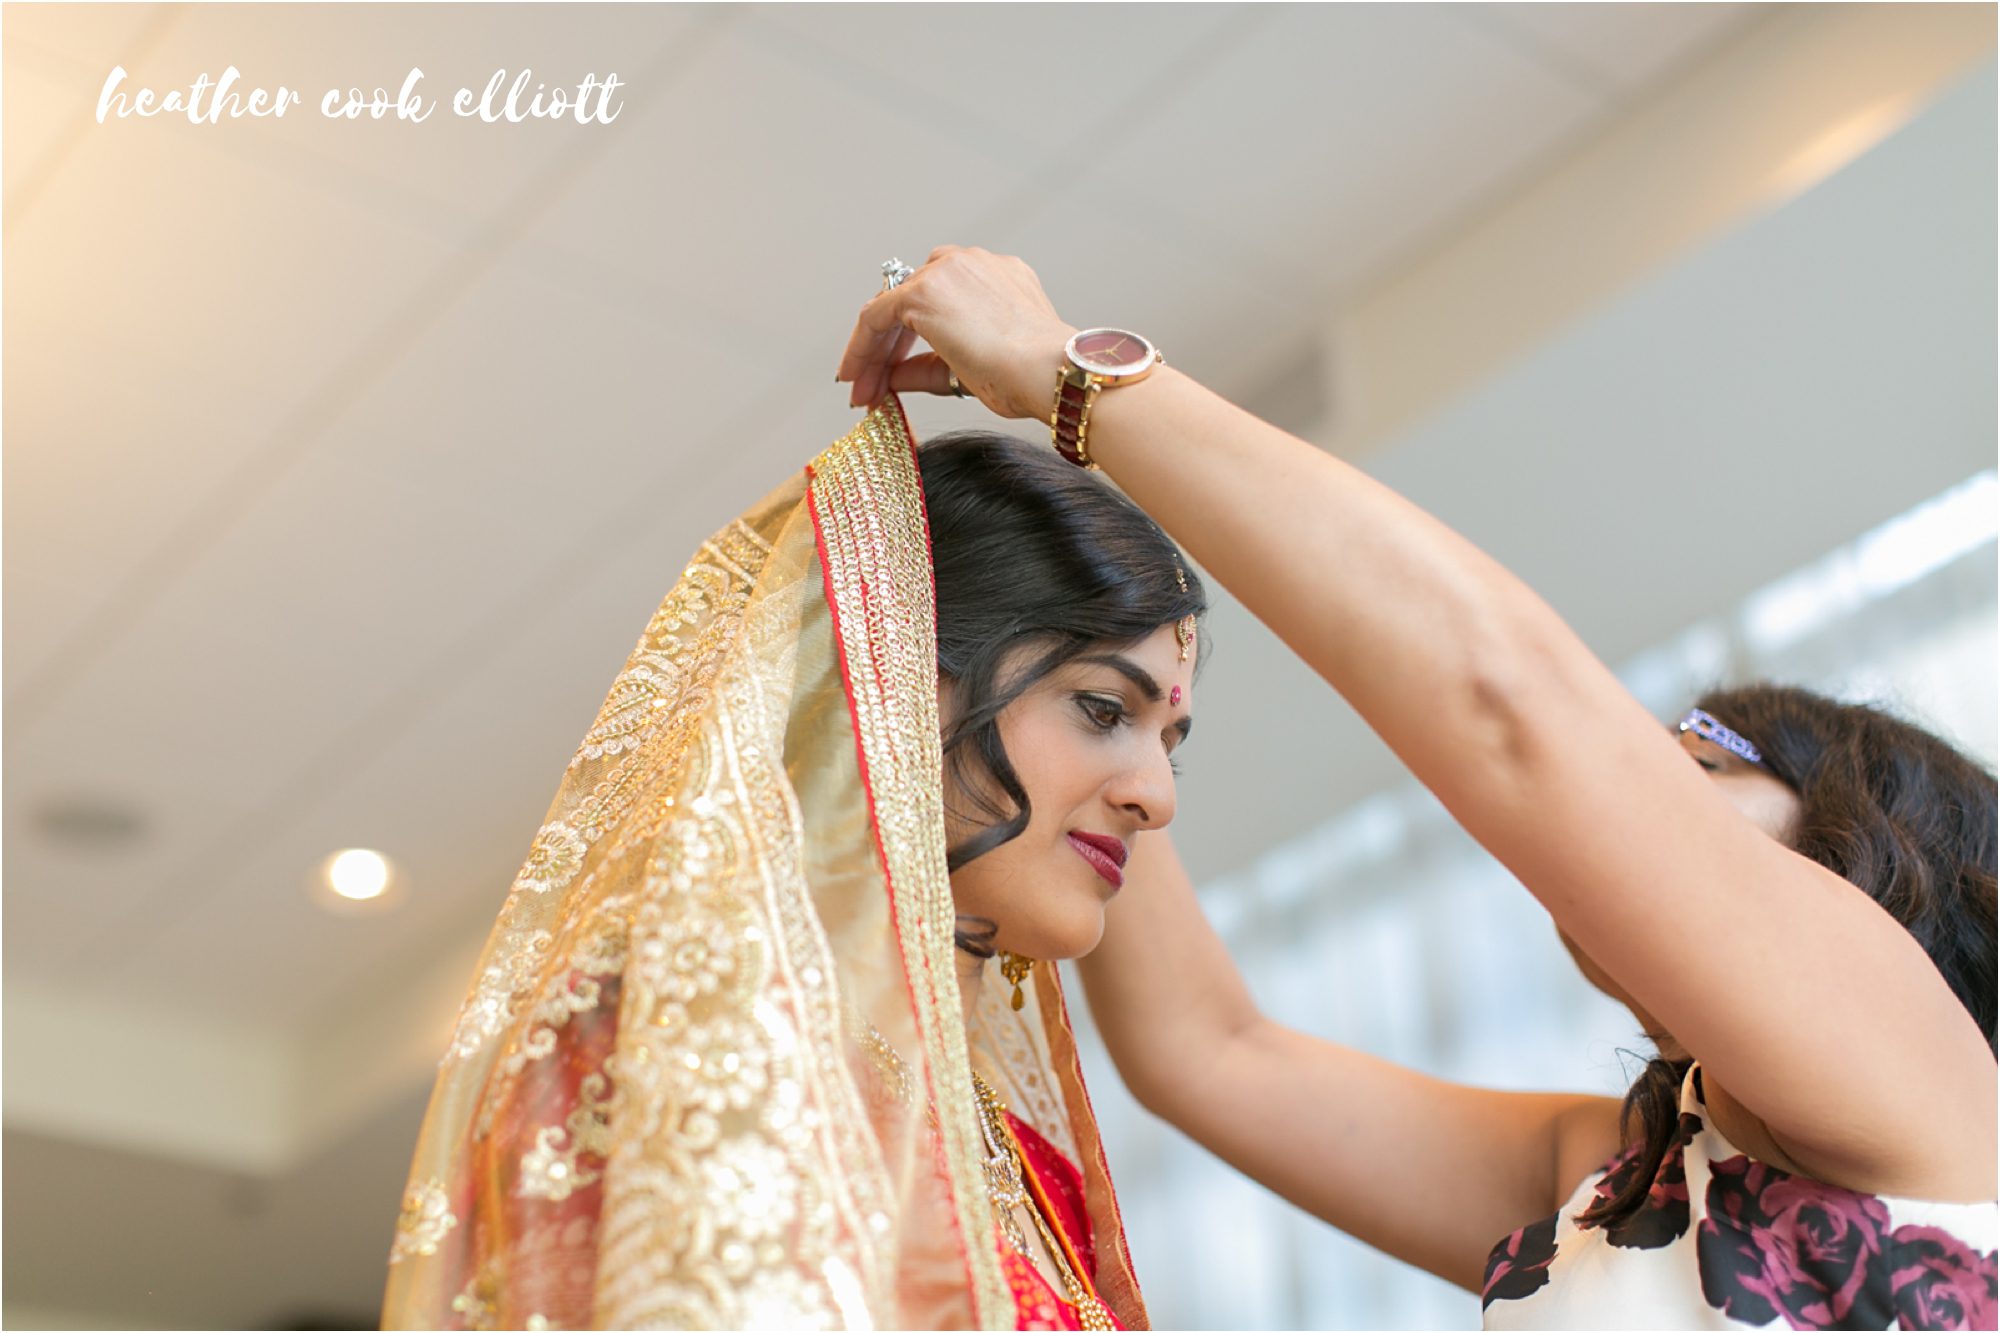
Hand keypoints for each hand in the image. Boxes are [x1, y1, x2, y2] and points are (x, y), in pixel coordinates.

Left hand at [835, 246, 1076, 420]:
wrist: (1047, 371)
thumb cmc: (1030, 376)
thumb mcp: (974, 369)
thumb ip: (929, 368)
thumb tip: (893, 378)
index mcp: (998, 278)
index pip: (942, 301)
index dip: (914, 340)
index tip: (899, 370)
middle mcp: (972, 265)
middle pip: (912, 300)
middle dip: (889, 349)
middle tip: (873, 387)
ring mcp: (947, 271)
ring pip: (892, 307)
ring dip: (874, 352)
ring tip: (863, 391)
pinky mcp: (923, 291)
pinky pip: (876, 316)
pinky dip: (862, 347)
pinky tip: (855, 375)